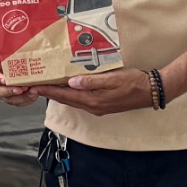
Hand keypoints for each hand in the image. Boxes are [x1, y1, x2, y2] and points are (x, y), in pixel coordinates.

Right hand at [0, 50, 36, 106]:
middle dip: (11, 91)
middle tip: (21, 89)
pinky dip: (27, 100)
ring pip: (10, 99)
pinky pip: (18, 103)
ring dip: (21, 97)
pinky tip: (34, 95)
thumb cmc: (10, 60)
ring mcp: (3, 94)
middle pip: (0, 91)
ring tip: (32, 92)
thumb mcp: (3, 55)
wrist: (20, 66)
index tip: (5, 80)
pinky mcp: (12, 99)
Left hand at [36, 68, 160, 115]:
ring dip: (58, 93)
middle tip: (34, 85)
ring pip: (72, 100)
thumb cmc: (134, 82)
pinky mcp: (102, 104)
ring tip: (46, 85)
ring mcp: (97, 107)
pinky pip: (80, 99)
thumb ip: (92, 81)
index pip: (64, 95)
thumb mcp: (113, 79)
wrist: (151, 92)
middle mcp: (92, 106)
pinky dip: (70, 94)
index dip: (48, 90)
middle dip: (49, 93)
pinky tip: (67, 87)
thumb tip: (72, 82)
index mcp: (93, 100)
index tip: (34, 85)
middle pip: (65, 99)